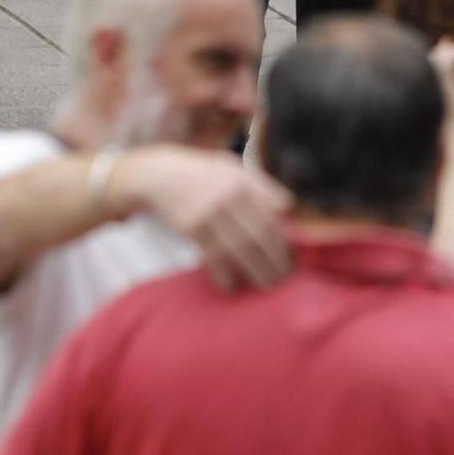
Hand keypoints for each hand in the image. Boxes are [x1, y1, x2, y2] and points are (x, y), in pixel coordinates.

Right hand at [111, 147, 293, 291]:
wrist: (162, 176)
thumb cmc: (205, 175)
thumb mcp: (234, 169)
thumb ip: (261, 186)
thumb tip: (287, 208)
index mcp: (245, 181)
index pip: (273, 214)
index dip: (284, 238)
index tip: (291, 256)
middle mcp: (230, 196)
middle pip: (260, 233)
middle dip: (275, 258)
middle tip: (283, 277)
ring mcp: (211, 212)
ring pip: (239, 248)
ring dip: (255, 270)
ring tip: (265, 284)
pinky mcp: (192, 228)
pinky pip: (213, 256)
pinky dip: (223, 274)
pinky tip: (231, 285)